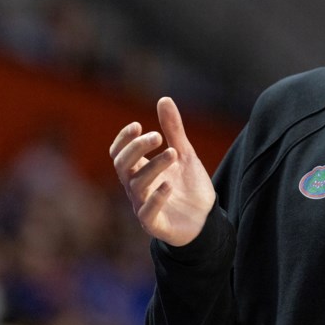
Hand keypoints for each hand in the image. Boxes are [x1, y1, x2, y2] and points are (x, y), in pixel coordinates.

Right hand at [110, 96, 216, 245]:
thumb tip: (163, 99)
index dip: (124, 140)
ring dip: (154, 167)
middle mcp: (136, 188)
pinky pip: (148, 213)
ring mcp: (143, 206)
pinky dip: (156, 198)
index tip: (137, 125)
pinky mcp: (155, 225)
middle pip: (123, 167)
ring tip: (173, 152)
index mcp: (139, 170)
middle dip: (136, 150)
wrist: (206, 220)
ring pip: (138, 186)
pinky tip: (168, 184)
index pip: (119, 154)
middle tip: (156, 136)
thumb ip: (173, 130)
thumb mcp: (184, 153)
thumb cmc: (189, 186)